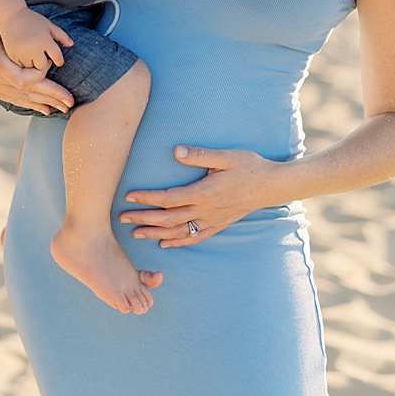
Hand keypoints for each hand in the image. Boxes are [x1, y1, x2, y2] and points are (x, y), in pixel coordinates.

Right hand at [0, 1, 72, 114]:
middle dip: (50, 96)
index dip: (41, 78)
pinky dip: (30, 104)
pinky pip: (12, 99)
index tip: (52, 67)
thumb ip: (17, 43)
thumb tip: (43, 54)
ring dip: (44, 103)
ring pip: (20, 98)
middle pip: (26, 92)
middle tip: (71, 102)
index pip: (23, 79)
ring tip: (63, 108)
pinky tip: (45, 109)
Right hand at [0, 7, 71, 69]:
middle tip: (43, 57)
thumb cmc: (32, 19)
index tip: (58, 61)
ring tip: (33, 57)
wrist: (10, 15)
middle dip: (44, 63)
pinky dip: (23, 64)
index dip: (59, 61)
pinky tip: (24, 56)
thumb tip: (71, 45)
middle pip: (43, 66)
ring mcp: (22, 52)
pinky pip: (20, 66)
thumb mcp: (48, 25)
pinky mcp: (12, 55)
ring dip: (33, 64)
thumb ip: (61, 35)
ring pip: (31, 68)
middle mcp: (34, 47)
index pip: (57, 57)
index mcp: (45, 39)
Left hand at [118, 145, 280, 246]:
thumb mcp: (225, 156)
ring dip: (156, 233)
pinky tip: (164, 244)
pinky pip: (195, 237)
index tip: (128, 197)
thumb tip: (176, 151)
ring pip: (179, 231)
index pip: (168, 198)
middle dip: (144, 219)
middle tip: (122, 218)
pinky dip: (178, 242)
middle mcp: (206, 210)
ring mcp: (212, 220)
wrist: (272, 186)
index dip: (147, 198)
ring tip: (135, 234)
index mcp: (204, 193)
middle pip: (168, 218)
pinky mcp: (218, 225)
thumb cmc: (248, 166)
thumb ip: (199, 155)